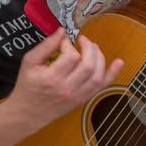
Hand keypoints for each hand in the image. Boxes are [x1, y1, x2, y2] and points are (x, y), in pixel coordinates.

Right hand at [8, 27, 122, 130]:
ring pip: (97, 74)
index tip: (63, 42)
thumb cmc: (27, 87)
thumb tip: (62, 31)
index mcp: (51, 78)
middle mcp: (66, 88)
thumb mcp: (29, 63)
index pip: (70, 56)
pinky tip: (119, 62)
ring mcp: (77, 96)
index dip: (69, 44)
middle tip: (82, 41)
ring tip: (92, 48)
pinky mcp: (82, 100)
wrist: (27, 113)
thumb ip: (45, 46)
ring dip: (99, 57)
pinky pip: (101, 86)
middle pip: (88, 65)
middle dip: (89, 48)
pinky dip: (112, 73)